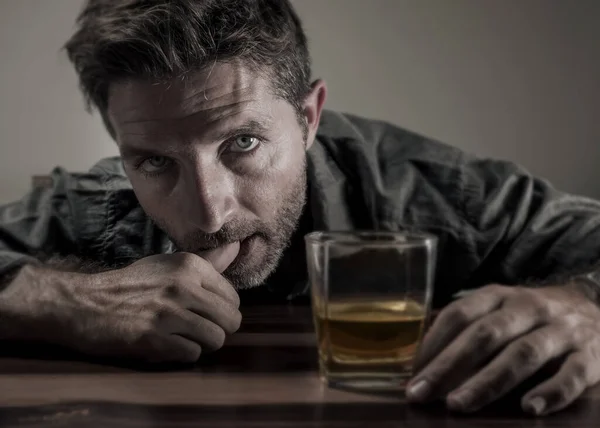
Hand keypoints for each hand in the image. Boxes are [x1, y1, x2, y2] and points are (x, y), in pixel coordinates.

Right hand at [0, 250, 241, 362]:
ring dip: (203, 344)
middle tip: (199, 330)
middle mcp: (183, 285)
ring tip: (185, 339)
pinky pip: (192, 354)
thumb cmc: (129, 285)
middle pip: (231, 320)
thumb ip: (203, 264)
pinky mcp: (153, 337)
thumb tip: (235, 250)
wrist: (83, 303)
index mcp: (190, 265)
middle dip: (219, 329)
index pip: (233, 297)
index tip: (205, 313)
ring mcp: (168, 312)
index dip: (223, 310)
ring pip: (216, 338)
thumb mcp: (167, 264)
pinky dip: (183, 354)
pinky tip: (168, 345)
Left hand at [406, 284, 599, 414]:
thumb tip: (422, 361)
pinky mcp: (591, 355)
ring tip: (459, 404)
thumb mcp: (499, 309)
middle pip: (485, 335)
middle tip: (422, 394)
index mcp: (500, 295)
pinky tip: (529, 409)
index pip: (460, 314)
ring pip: (522, 354)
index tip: (412, 373)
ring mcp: (561, 330)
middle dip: (449, 365)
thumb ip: (467, 328)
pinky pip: (572, 374)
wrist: (595, 307)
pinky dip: (552, 392)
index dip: (433, 343)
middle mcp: (529, 307)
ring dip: (487, 381)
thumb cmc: (531, 316)